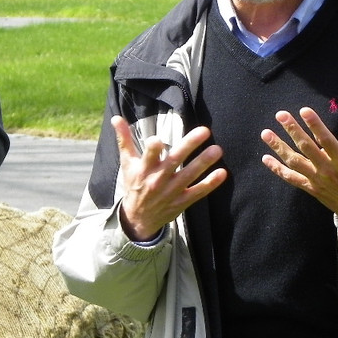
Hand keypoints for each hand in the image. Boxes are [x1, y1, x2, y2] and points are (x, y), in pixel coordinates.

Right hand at [114, 115, 226, 241]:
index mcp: (143, 169)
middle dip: (189, 146)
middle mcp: (158, 180)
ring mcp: (171, 192)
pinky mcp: (182, 202)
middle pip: (174, 161)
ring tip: (217, 149)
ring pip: (189, 176)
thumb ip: (124, 139)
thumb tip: (116, 118)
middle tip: (205, 130)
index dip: (152, 150)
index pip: (147, 157)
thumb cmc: (134, 184)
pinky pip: (198, 192)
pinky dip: (210, 184)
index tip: (156, 140)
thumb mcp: (127, 163)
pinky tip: (222, 173)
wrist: (138, 219)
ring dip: (204, 163)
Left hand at [260, 108, 337, 224]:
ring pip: (294, 161)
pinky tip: (266, 158)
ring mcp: (317, 179)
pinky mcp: (310, 188)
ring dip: (279, 147)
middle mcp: (327, 169)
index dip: (315, 126)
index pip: (327, 140)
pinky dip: (277, 169)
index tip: (304, 111)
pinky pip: (291, 178)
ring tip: (266, 133)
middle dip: (292, 130)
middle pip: (306, 147)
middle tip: (280, 114)